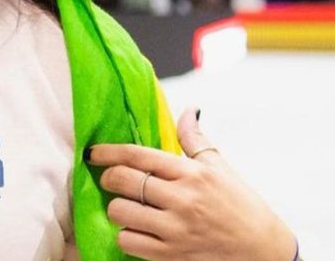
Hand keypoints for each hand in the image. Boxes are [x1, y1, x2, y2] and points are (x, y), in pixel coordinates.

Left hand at [87, 108, 295, 259]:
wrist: (265, 252)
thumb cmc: (242, 207)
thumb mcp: (221, 168)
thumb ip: (196, 140)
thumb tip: (188, 110)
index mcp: (191, 173)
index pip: (137, 155)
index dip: (107, 151)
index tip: (93, 152)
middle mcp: (182, 199)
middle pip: (122, 180)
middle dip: (108, 178)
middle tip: (110, 180)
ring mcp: (175, 229)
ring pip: (119, 211)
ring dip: (117, 209)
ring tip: (127, 208)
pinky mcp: (172, 255)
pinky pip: (128, 242)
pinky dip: (127, 236)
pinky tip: (137, 231)